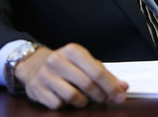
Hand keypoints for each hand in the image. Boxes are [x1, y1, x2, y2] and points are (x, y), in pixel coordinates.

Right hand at [14, 43, 128, 109]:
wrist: (33, 64)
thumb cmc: (65, 64)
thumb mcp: (83, 62)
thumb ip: (103, 74)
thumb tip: (123, 87)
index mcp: (73, 51)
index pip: (97, 70)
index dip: (111, 86)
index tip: (120, 96)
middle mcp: (57, 60)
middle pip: (87, 84)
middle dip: (100, 95)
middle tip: (105, 100)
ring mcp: (46, 75)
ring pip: (73, 97)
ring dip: (83, 102)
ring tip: (84, 99)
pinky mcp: (37, 89)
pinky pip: (58, 104)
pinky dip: (66, 105)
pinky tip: (66, 99)